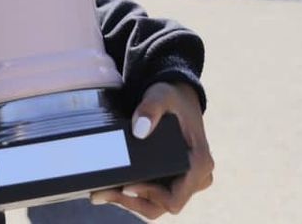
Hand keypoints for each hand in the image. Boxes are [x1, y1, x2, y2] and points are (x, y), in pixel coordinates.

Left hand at [91, 82, 213, 218]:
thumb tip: (140, 129)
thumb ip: (151, 108)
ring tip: (102, 192)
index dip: (151, 196)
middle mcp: (196, 177)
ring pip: (157, 205)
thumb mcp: (161, 96)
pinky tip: (111, 188)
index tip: (127, 186)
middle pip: (163, 205)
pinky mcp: (173, 180)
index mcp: (199, 162)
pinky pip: (154, 196)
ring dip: (130, 201)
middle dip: (133, 202)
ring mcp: (184, 181)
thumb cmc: (172, 97)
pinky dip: (133, 195)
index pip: (175, 197)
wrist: (177, 96)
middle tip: (104, 192)